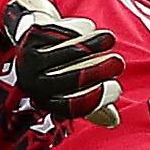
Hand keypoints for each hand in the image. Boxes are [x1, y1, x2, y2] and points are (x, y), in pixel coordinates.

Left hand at [0, 0, 121, 122]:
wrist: (32, 37)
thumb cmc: (60, 67)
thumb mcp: (73, 89)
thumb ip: (94, 105)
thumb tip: (113, 120)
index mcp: (46, 101)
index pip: (71, 106)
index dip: (95, 100)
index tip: (116, 87)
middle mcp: (34, 84)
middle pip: (71, 79)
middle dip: (100, 70)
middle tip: (119, 62)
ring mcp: (30, 59)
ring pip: (69, 51)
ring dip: (94, 44)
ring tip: (110, 39)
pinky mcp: (31, 36)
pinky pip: (60, 32)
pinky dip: (78, 29)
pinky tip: (89, 29)